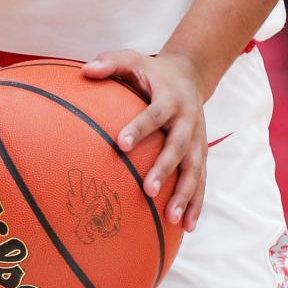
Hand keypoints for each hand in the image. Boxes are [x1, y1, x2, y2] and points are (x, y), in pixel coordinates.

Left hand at [82, 50, 206, 232]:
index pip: (154, 114)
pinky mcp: (201, 152)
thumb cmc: (152, 71)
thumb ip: (110, 62)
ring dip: (186, 195)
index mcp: (170, 98)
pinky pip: (201, 180)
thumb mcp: (132, 59)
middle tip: (147, 190)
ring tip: (173, 219)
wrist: (190, 74)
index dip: (139, 128)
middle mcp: (188, 120)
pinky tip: (187, 227)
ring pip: (195, 169)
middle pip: (179, 147)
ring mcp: (197, 139)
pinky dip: (197, 203)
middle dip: (165, 169)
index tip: (121, 143)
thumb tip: (85, 70)